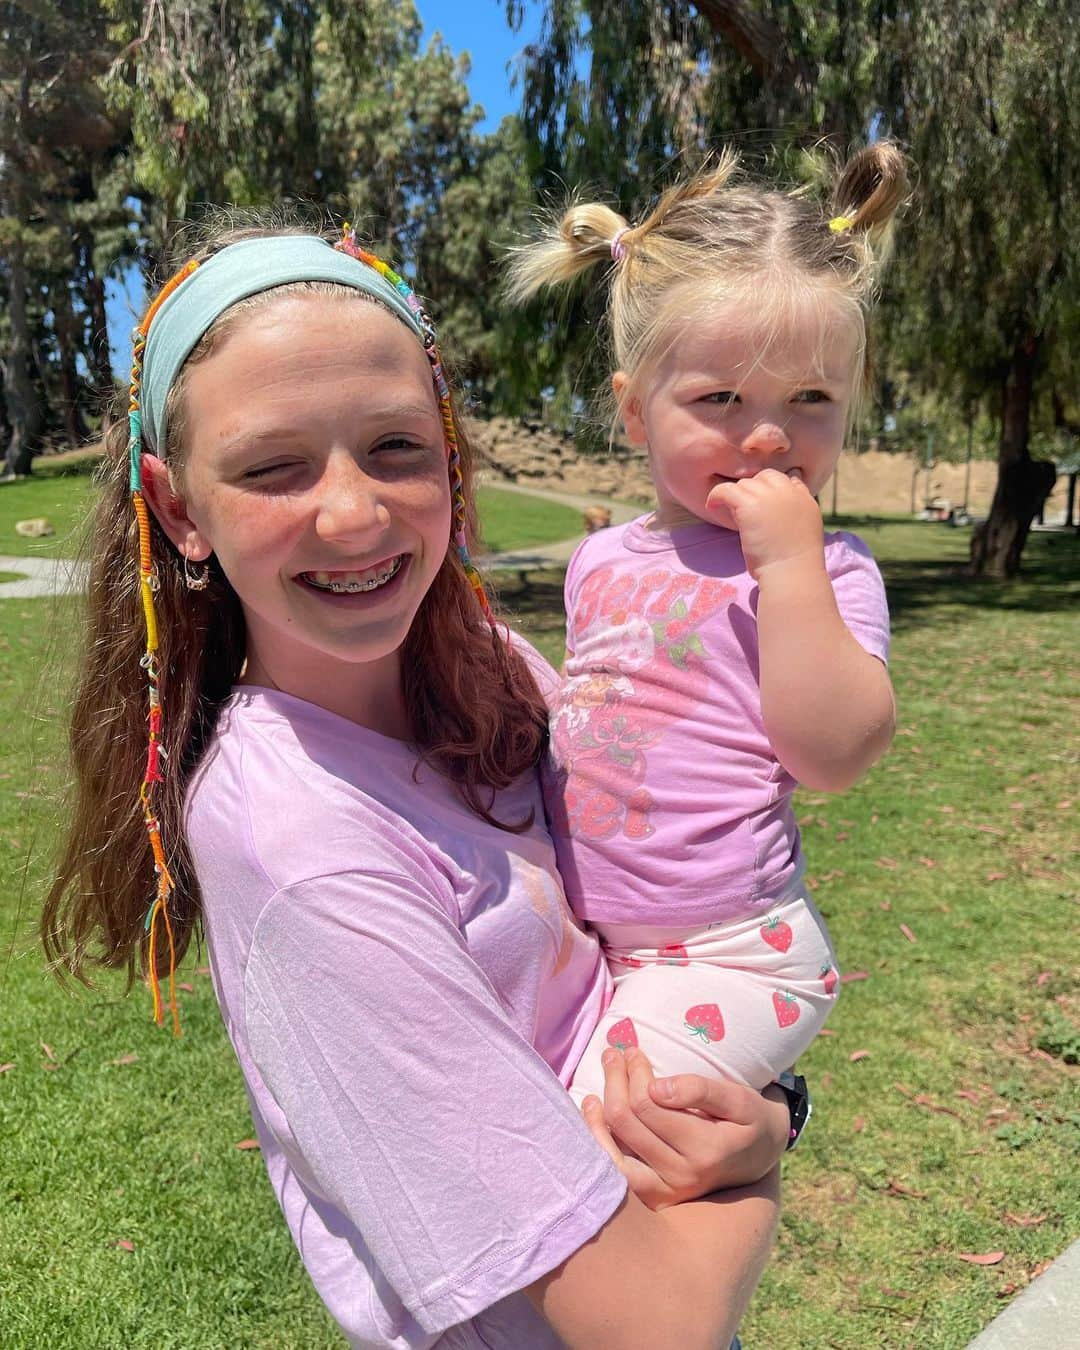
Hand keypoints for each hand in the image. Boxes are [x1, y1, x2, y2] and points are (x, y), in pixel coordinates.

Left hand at [580, 1047, 790, 1209]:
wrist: (761, 1157)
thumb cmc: (749, 1119)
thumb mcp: (739, 1098)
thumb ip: (701, 1090)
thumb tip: (656, 1088)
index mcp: (706, 1150)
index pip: (648, 1105)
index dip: (634, 1073)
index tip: (633, 1050)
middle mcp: (683, 1177)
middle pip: (628, 1123)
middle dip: (615, 1082)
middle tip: (614, 1055)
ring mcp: (668, 1193)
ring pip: (614, 1153)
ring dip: (597, 1116)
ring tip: (594, 1088)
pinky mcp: (657, 1199)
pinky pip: (618, 1175)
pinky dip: (599, 1146)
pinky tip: (593, 1116)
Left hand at [706, 468, 823, 579]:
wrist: (792, 574)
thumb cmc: (795, 565)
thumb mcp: (804, 532)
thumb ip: (793, 514)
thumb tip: (774, 510)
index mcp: (804, 499)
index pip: (788, 480)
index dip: (774, 491)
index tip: (764, 506)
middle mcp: (789, 491)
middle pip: (766, 477)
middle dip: (755, 490)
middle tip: (746, 511)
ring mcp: (769, 496)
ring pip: (746, 483)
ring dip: (739, 497)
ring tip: (734, 515)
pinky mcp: (750, 505)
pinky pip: (726, 489)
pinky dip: (716, 495)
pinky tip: (712, 506)